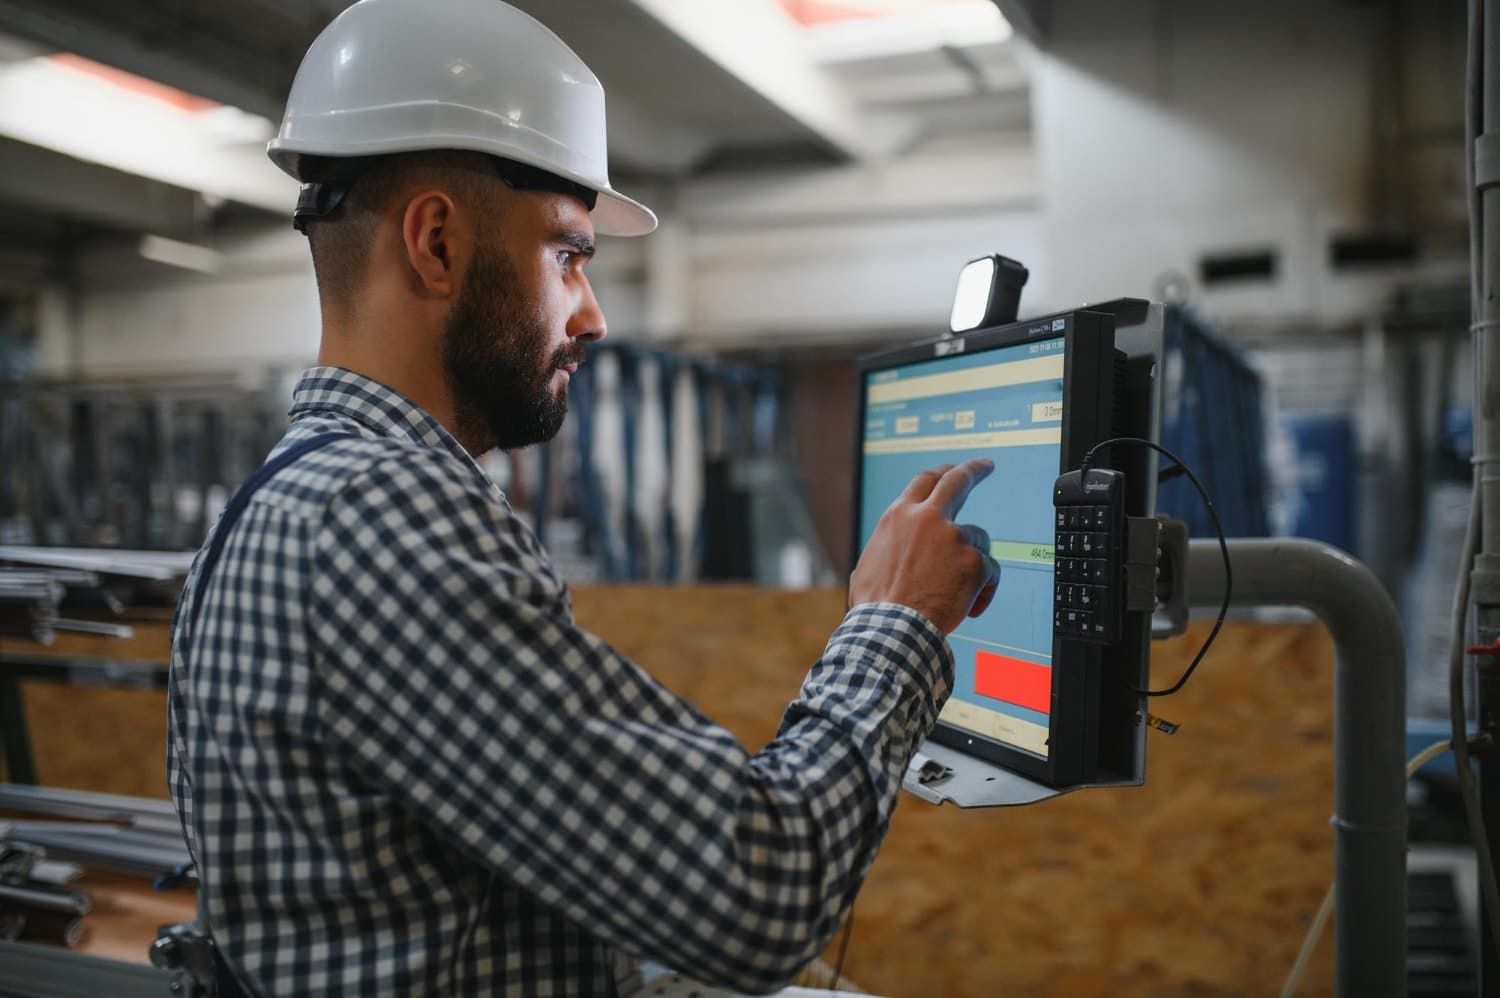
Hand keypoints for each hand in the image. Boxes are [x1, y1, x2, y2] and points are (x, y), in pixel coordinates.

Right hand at [849, 459, 1001, 633]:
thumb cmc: (876, 605)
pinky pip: (990, 573)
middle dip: (974, 470)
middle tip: (986, 465)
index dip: (943, 472)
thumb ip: (886, 552)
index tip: (955, 469)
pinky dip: (983, 591)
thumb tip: (881, 561)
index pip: (925, 481)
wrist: (891, 628)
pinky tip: (967, 608)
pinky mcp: (974, 562)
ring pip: (978, 540)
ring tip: (957, 592)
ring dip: (972, 562)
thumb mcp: (868, 565)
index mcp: (899, 516)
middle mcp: (927, 518)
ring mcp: (954, 537)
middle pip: (958, 480)